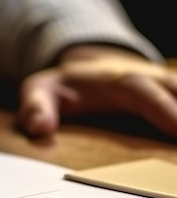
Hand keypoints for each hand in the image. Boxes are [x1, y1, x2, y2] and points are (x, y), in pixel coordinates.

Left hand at [17, 45, 176, 137]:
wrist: (81, 70)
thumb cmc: (61, 87)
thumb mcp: (38, 92)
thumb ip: (35, 108)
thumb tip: (37, 127)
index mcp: (116, 80)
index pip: (142, 92)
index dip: (163, 109)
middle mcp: (148, 78)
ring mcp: (166, 84)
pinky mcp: (174, 93)